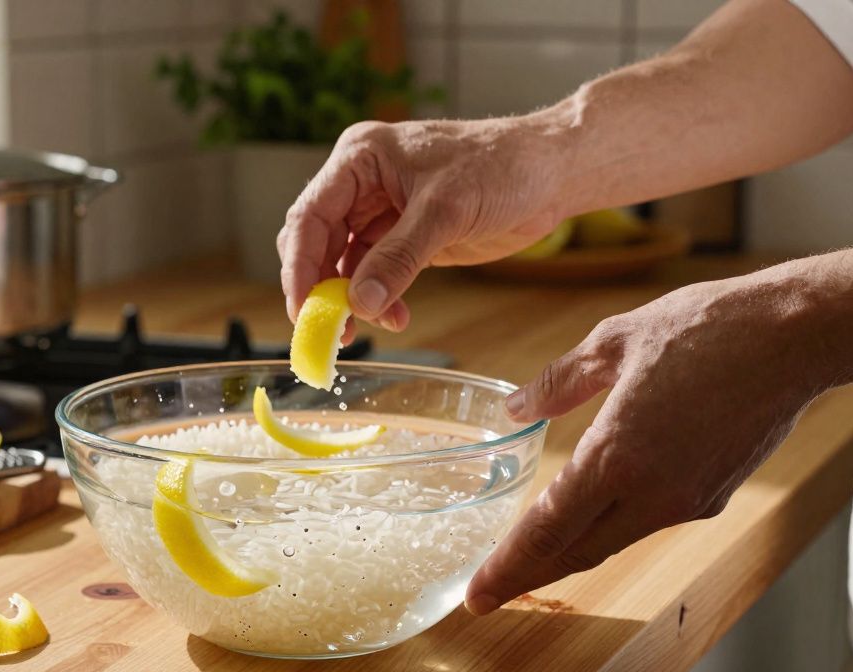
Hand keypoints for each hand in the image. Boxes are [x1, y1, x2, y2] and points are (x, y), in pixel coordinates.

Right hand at [276, 118, 566, 333]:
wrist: (552, 173)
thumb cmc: (503, 166)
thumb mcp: (446, 211)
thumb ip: (399, 257)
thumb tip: (359, 303)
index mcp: (360, 158)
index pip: (309, 215)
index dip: (299, 266)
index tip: (304, 309)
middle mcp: (362, 183)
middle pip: (317, 242)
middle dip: (321, 288)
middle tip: (328, 331)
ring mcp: (381, 211)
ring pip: (343, 263)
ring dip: (352, 300)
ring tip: (372, 328)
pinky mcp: (404, 237)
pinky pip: (373, 274)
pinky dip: (378, 300)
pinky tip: (396, 317)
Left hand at [465, 271, 824, 614]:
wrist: (795, 337)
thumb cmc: (705, 328)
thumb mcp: (613, 342)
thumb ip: (558, 382)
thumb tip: (516, 409)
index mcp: (617, 455)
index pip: (547, 530)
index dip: (508, 567)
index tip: (476, 596)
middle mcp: (652, 492)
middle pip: (576, 552)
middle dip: (527, 576)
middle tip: (487, 593)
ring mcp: (686, 500)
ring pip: (611, 540)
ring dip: (567, 553)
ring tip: (527, 559)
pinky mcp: (712, 497)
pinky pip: (645, 521)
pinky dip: (609, 527)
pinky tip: (590, 517)